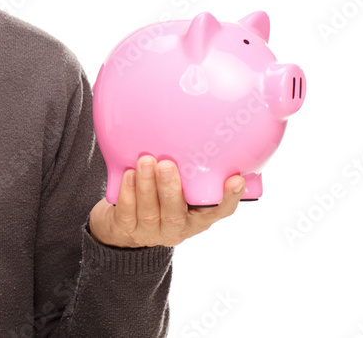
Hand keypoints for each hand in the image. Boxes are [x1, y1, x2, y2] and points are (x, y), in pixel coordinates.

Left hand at [88, 155, 244, 248]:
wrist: (126, 227)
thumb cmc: (160, 198)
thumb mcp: (180, 188)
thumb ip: (189, 169)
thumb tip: (197, 130)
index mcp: (197, 218)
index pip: (220, 211)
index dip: (230, 198)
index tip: (236, 179)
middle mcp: (177, 227)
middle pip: (176, 213)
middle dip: (170, 188)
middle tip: (166, 164)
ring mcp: (151, 232)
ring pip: (150, 212)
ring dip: (147, 186)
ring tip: (145, 161)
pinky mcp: (128, 230)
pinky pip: (127, 214)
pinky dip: (128, 194)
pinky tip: (128, 175)